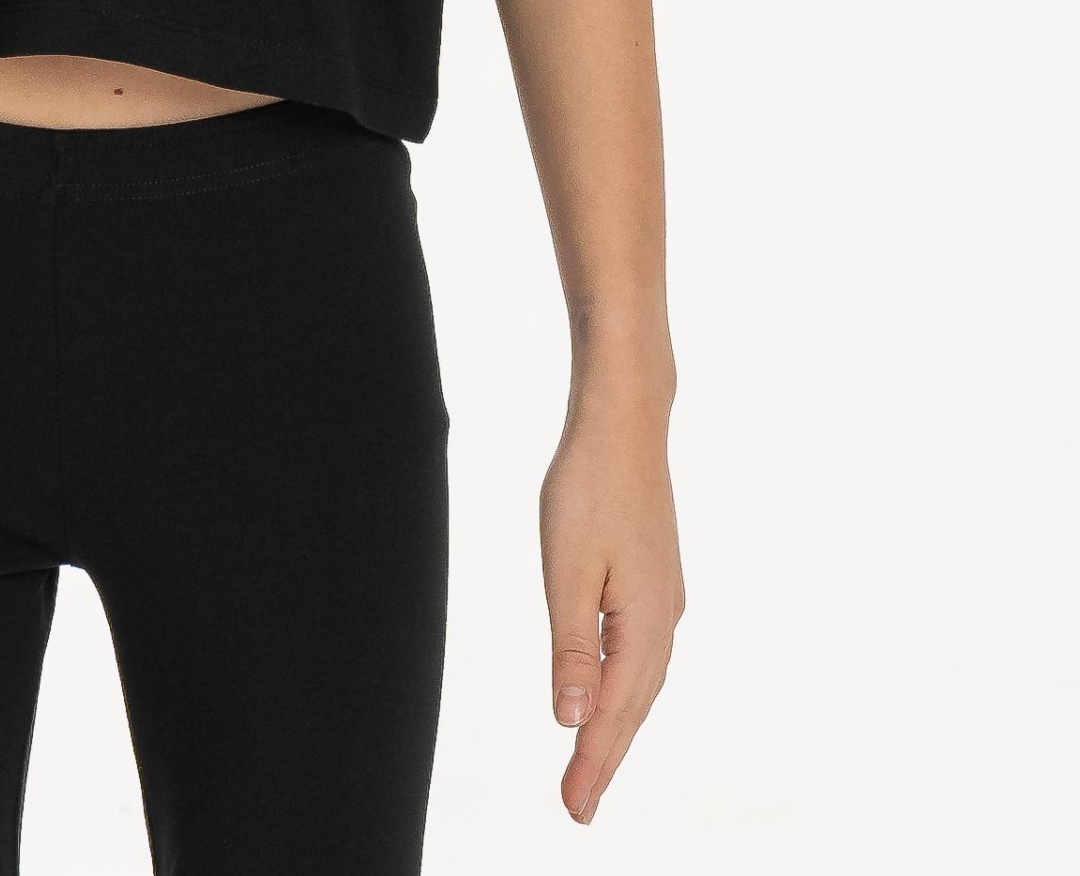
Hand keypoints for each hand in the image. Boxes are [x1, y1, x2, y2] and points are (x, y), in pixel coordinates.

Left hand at [538, 399, 684, 824]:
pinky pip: (640, 649)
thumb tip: (571, 718)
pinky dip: (623, 681)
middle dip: (605, 755)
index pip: (613, 712)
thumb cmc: (589, 486)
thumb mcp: (566, 569)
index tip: (574, 809)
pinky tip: (609, 687)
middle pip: (633, 703)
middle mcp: (664, 617)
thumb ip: (570, 647)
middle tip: (577, 804)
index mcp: (644, 623)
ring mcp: (664, 596)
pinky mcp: (655, 577)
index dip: (593, 763)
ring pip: (639, 677)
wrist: (624, 422)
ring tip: (589, 761)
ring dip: (615, 721)